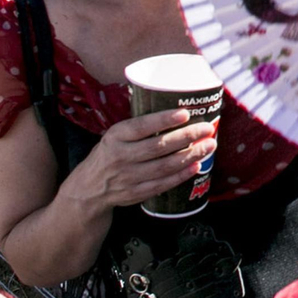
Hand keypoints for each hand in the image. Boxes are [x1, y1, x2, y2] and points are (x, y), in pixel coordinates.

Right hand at [65, 108, 217, 212]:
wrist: (88, 189)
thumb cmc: (109, 154)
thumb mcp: (114, 136)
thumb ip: (137, 126)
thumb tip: (172, 104)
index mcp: (115, 137)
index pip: (140, 126)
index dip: (163, 120)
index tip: (185, 113)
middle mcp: (120, 157)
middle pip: (158, 146)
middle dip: (186, 137)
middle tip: (207, 128)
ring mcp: (128, 178)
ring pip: (164, 166)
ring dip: (190, 156)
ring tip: (209, 146)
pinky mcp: (135, 194)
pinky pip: (162, 184)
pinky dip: (181, 175)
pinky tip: (196, 166)